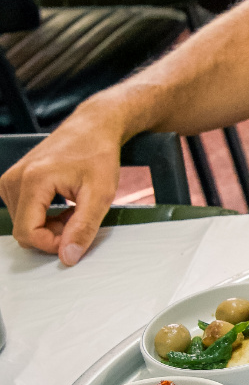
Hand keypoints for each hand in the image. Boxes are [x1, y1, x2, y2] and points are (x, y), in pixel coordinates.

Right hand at [0, 119, 121, 263]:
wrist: (93, 127)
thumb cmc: (98, 153)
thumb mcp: (101, 194)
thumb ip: (83, 227)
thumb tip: (67, 257)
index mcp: (32, 180)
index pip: (27, 233)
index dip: (53, 244)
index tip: (76, 236)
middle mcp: (14, 179)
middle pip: (24, 230)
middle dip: (53, 234)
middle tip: (79, 218)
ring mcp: (11, 179)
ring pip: (23, 223)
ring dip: (49, 226)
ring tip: (73, 209)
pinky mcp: (14, 181)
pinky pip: (22, 212)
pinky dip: (43, 216)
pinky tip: (63, 205)